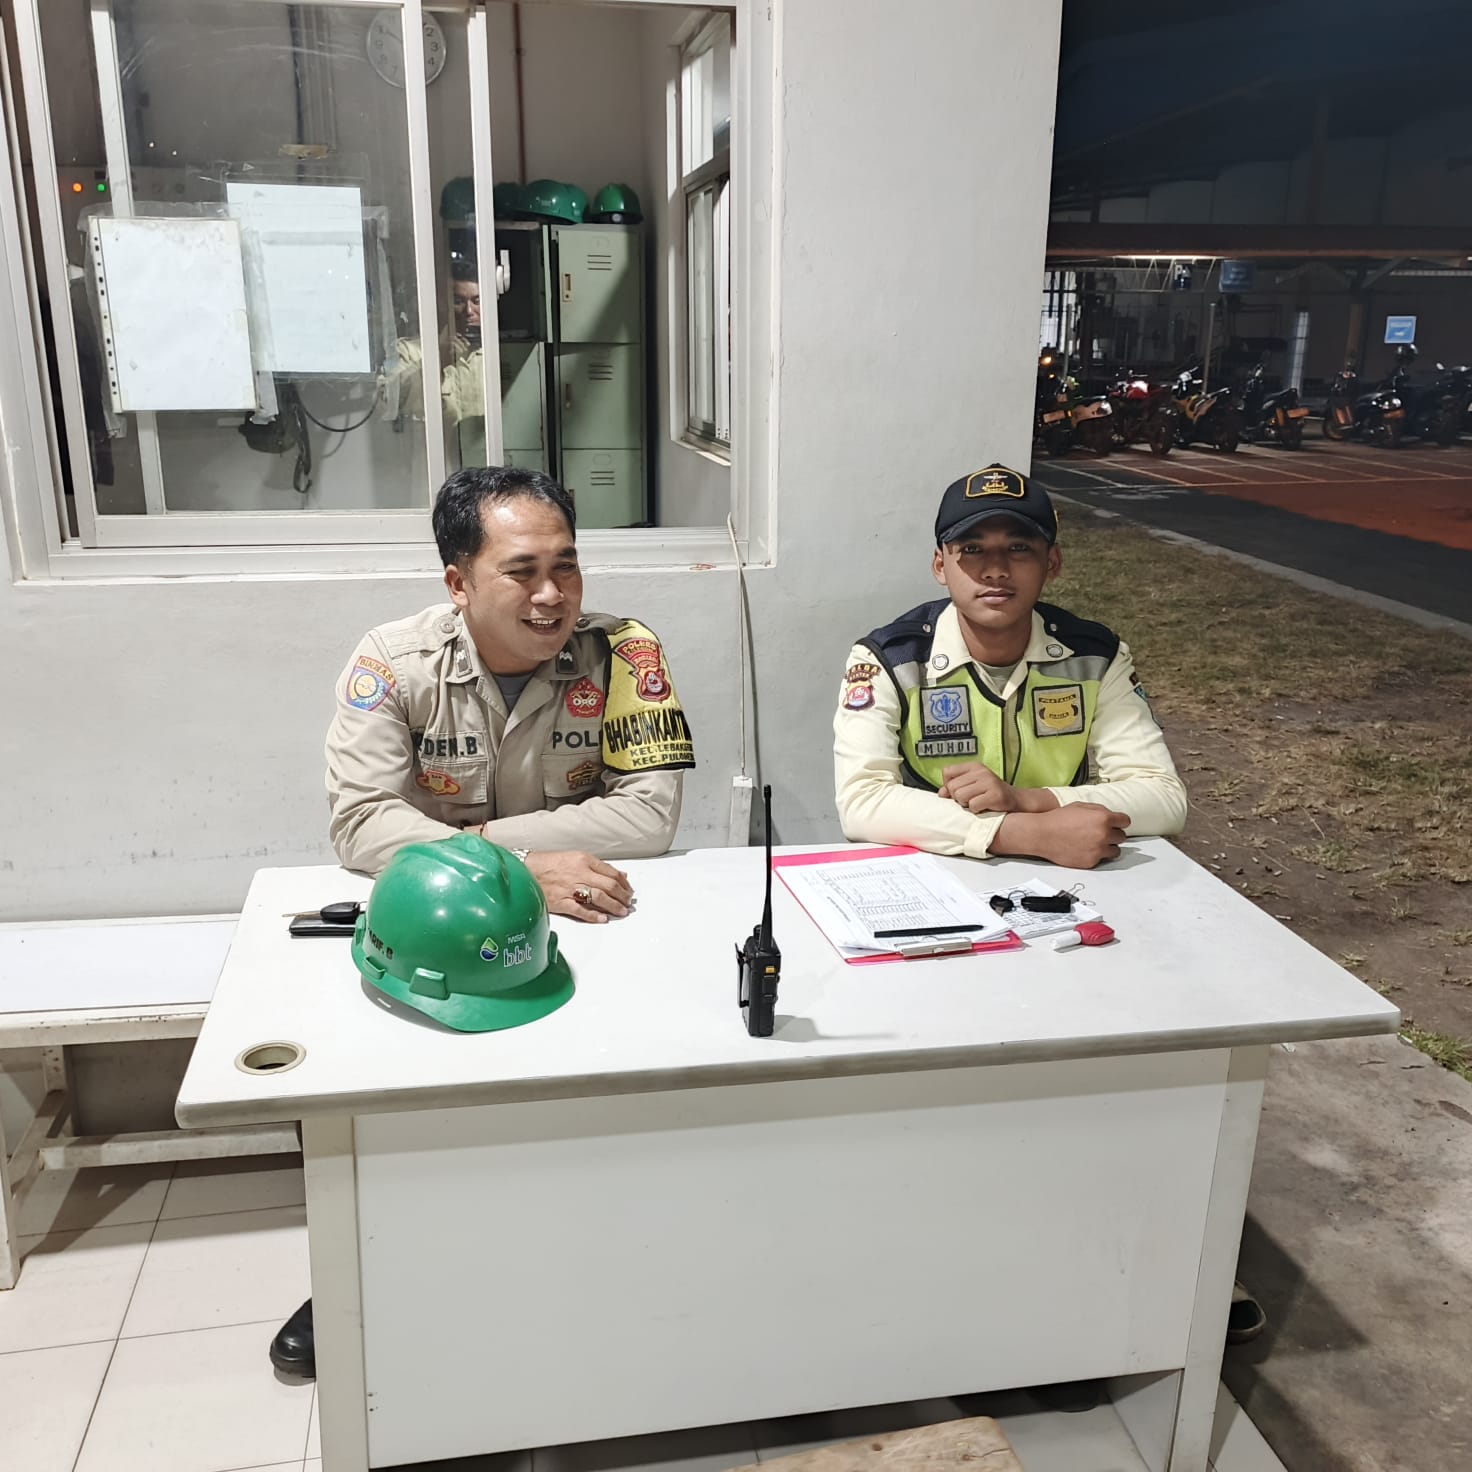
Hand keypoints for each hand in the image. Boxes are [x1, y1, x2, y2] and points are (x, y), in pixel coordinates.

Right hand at [523, 850, 633, 922]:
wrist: (525, 870)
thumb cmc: (549, 864)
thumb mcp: (575, 857)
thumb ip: (597, 867)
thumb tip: (619, 875)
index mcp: (584, 860)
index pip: (611, 872)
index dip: (624, 884)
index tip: (628, 891)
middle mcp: (579, 873)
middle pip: (608, 886)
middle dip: (622, 896)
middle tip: (628, 903)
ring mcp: (569, 888)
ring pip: (598, 897)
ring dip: (613, 906)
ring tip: (621, 912)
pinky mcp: (560, 902)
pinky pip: (580, 910)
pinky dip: (593, 916)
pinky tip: (603, 919)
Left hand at [939, 763, 1057, 815]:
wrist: (1016, 801)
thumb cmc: (989, 794)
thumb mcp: (971, 786)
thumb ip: (954, 788)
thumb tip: (941, 793)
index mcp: (973, 766)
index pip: (947, 772)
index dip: (949, 785)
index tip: (960, 791)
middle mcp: (981, 771)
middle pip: (952, 787)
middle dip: (958, 798)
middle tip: (971, 800)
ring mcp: (989, 782)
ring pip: (960, 796)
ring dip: (967, 804)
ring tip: (977, 803)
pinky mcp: (995, 795)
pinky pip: (973, 805)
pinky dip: (976, 810)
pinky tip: (985, 807)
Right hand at [994, 803, 1131, 868]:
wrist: (1042, 834)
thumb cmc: (1059, 819)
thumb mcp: (1081, 806)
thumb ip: (1100, 810)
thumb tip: (1112, 816)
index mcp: (1103, 818)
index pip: (1126, 821)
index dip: (1119, 822)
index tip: (1116, 823)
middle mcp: (1104, 834)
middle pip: (1122, 837)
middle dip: (1113, 834)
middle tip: (1102, 833)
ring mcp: (1098, 850)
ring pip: (1116, 851)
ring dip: (1108, 846)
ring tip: (1096, 843)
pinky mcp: (1091, 862)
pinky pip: (1102, 859)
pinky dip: (1096, 855)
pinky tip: (1085, 849)